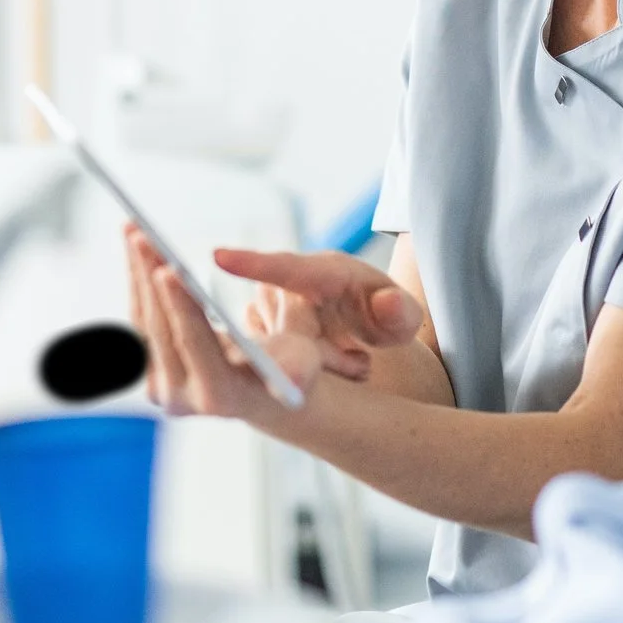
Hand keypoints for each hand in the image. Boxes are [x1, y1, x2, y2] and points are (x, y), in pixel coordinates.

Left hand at [123, 225, 319, 419]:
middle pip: (159, 329)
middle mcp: (180, 398)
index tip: (168, 270)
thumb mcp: (302, 362)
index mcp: (218, 395)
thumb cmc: (288, 366)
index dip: (181, 306)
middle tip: (143, 236)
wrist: (260, 388)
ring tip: (135, 229)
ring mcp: (158, 385)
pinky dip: (136, 280)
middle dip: (150, 279)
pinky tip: (135, 246)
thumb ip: (298, 368)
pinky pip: (136, 317)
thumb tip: (294, 379)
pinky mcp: (145, 368)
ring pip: (140, 320)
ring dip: (137, 272)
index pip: (193, 345)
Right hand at [211, 246, 421, 382]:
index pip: (286, 268)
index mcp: (325, 270)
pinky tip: (322, 363)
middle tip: (359, 366)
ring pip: (275, 348)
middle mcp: (288, 281)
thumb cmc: (384, 315)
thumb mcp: (403, 318)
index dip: (251, 263)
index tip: (219, 257)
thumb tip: (388, 304)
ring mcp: (268, 300)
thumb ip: (402, 313)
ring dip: (310, 364)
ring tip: (348, 361)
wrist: (365, 319)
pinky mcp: (256, 321)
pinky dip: (293, 366)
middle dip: (323, 357)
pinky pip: (265, 354)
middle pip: (287, 331)